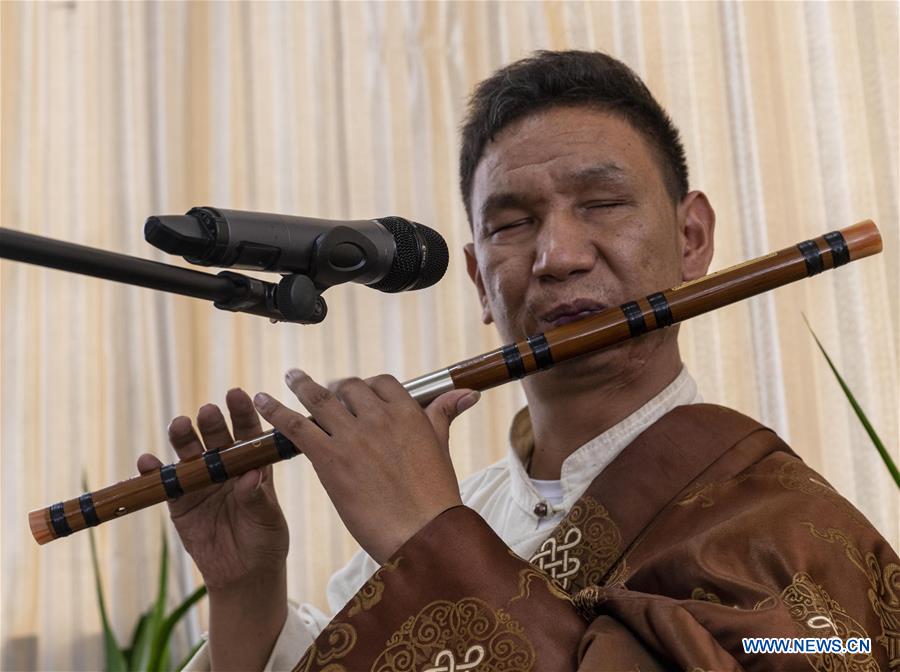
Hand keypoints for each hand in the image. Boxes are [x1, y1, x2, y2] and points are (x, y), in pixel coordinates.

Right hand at [136, 388, 289, 591]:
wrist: (243, 575)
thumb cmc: (265, 541)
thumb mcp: (268, 521)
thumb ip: (257, 498)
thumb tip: (251, 475)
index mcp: (252, 464)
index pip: (247, 432)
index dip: (242, 412)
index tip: (237, 395)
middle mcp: (225, 466)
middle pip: (216, 438)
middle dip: (212, 423)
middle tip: (208, 412)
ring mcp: (200, 481)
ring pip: (188, 453)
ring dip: (183, 438)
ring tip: (180, 426)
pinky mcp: (179, 502)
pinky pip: (165, 483)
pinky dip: (153, 472)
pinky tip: (147, 461)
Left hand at [253, 370, 479, 563]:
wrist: (423, 533)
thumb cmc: (436, 498)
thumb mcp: (441, 448)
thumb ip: (444, 414)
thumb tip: (467, 393)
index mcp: (407, 412)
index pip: (380, 383)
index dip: (366, 387)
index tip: (357, 395)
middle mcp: (378, 416)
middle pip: (349, 387)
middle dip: (336, 389)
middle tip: (323, 393)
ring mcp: (352, 435)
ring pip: (319, 399)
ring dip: (301, 385)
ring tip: (290, 376)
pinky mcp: (329, 457)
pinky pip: (296, 426)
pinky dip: (276, 411)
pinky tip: (261, 401)